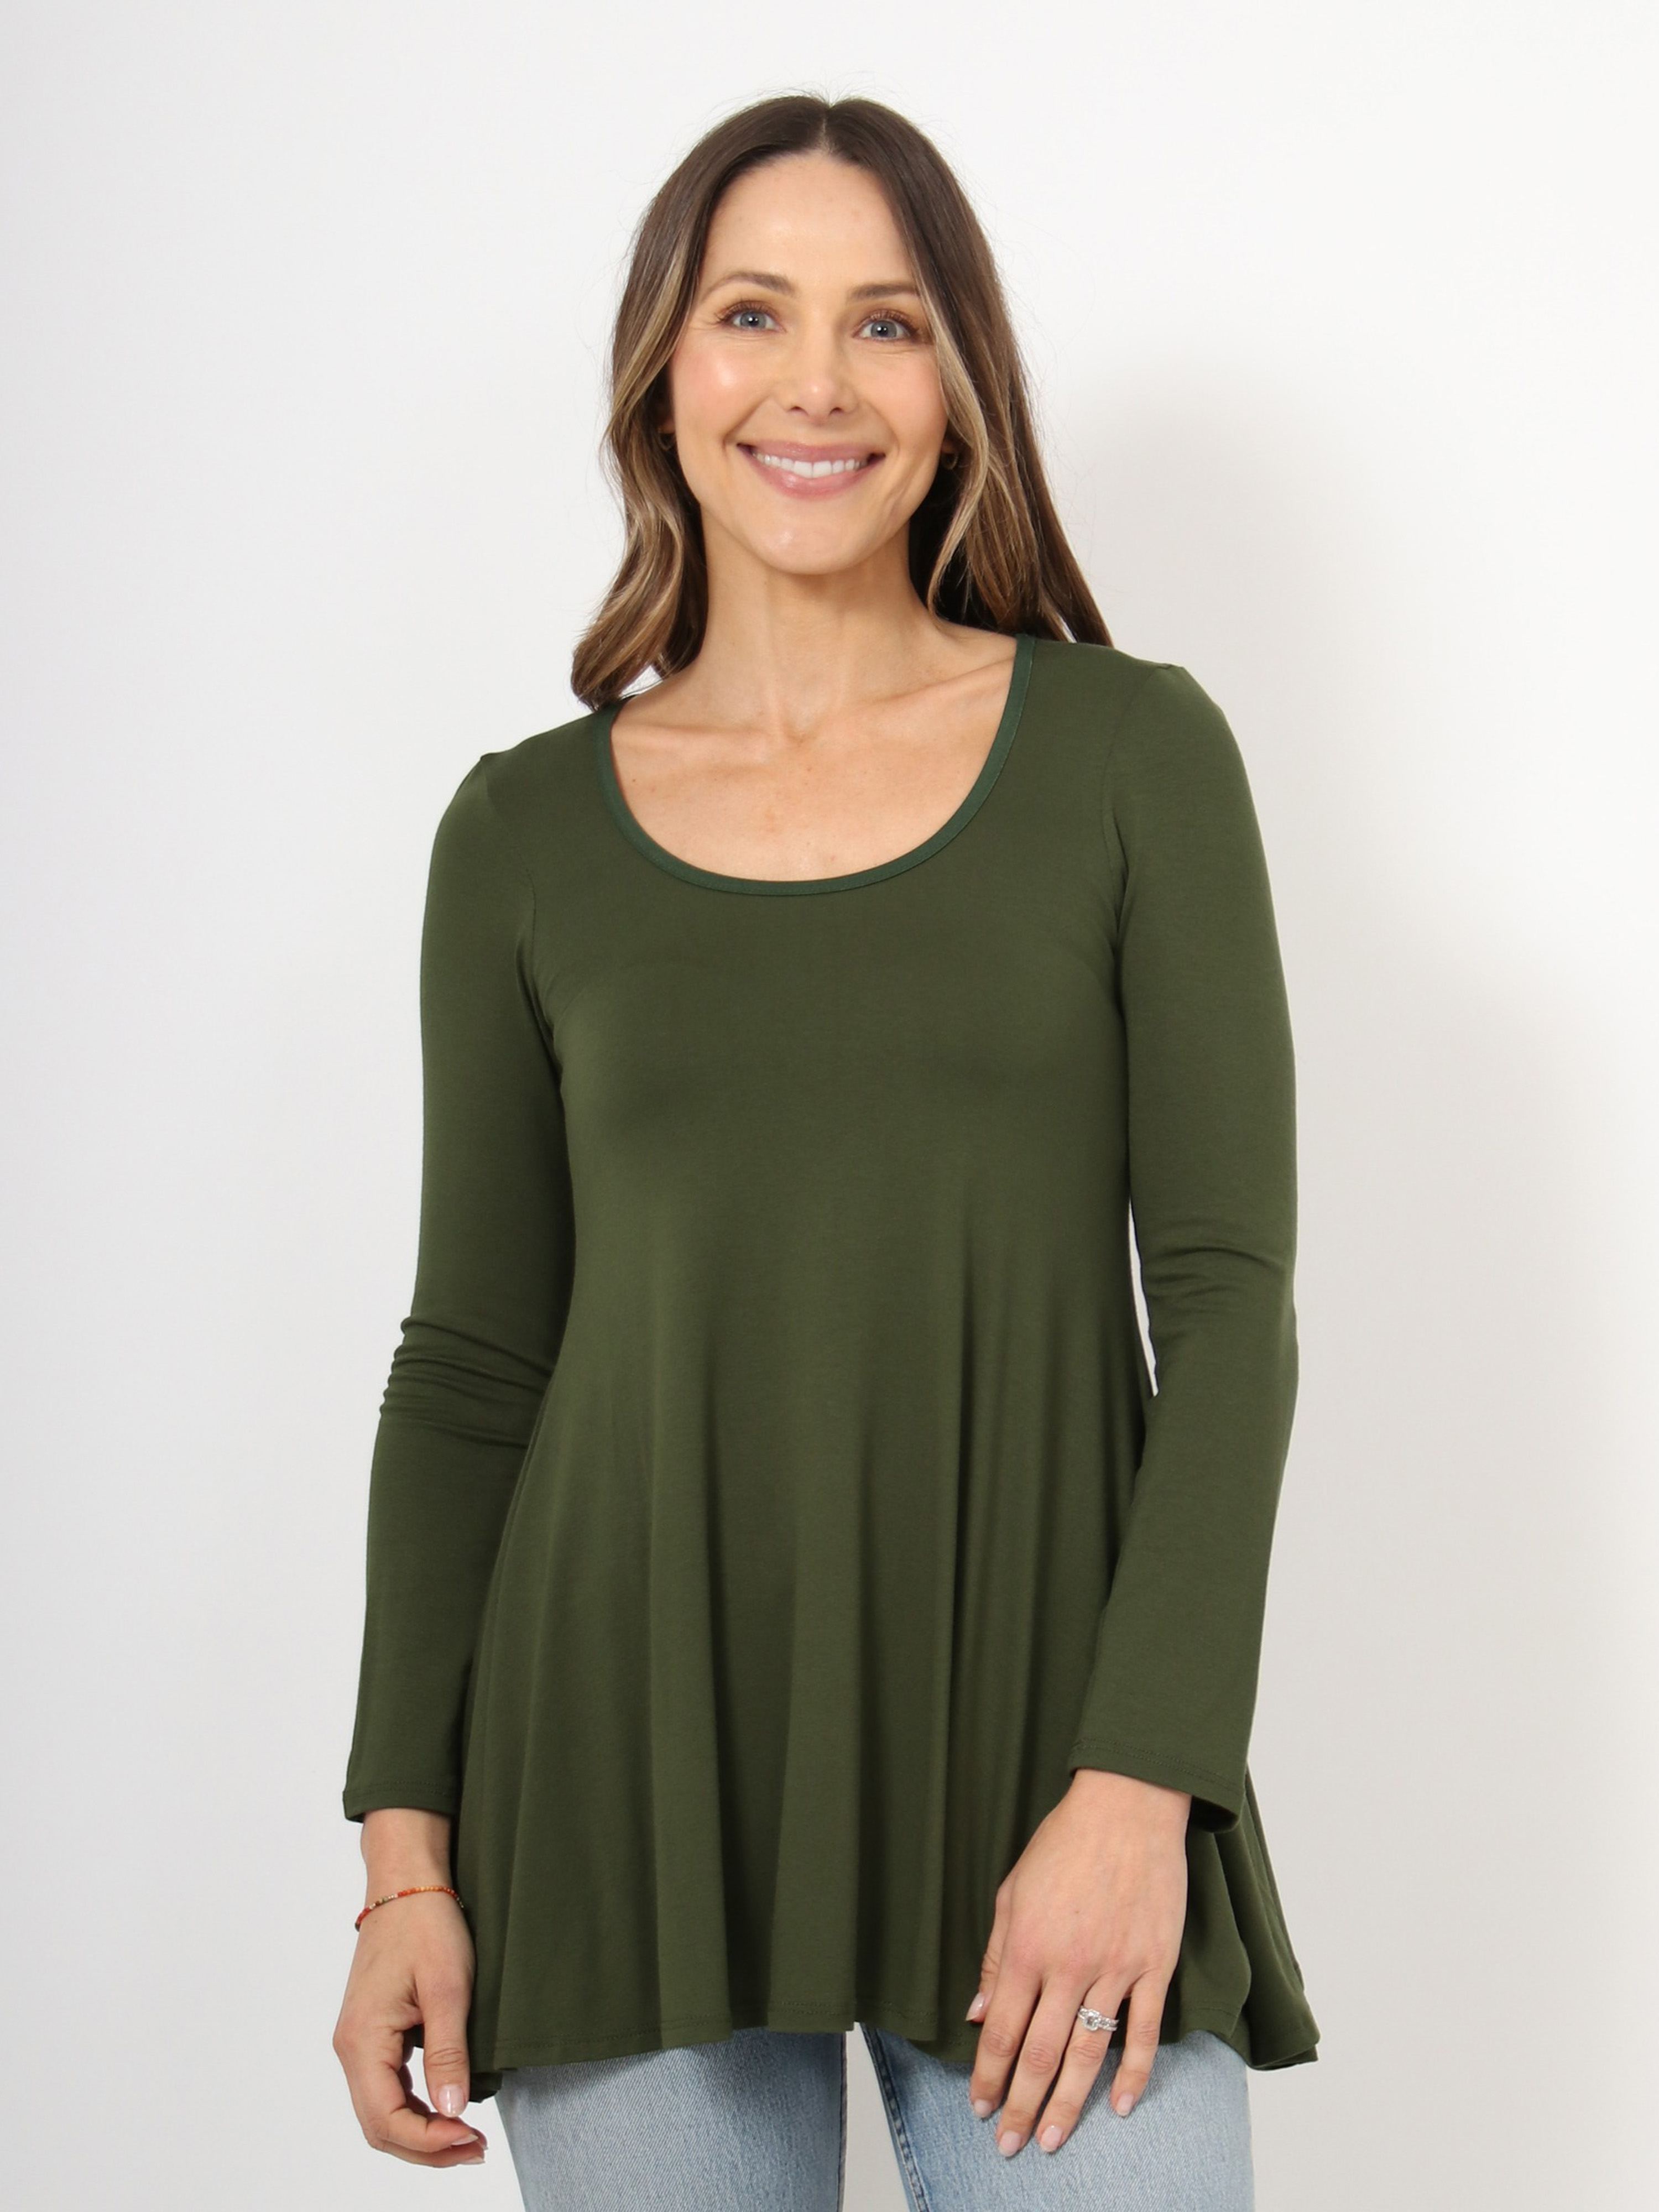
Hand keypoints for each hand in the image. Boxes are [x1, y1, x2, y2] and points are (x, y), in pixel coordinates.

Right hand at [333, 1815, 488, 2166]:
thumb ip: (448, 2052)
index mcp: (362, 2040)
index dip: (428, 2141)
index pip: (386, 2118)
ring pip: (382, 2112)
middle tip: (476, 2150)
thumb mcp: (448, 1987)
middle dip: (426, 2148)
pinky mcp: (373, 2035)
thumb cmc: (426, 1925)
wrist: (407, 1883)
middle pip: (380, 2125)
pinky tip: (447, 2111)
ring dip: (422, 2133)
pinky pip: (387, 2089)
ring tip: (467, 2140)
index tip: (471, 2141)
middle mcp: (352, 2048)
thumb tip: (453, 2111)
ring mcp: (360, 2043)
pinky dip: (416, 2110)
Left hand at [964, 1768, 1189, 2155]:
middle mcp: (1069, 1964)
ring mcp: (1116, 1967)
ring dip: (1067, 2104)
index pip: (1003, 2031)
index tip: (978, 2108)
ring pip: (1088, 2053)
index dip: (988, 2075)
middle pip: (1042, 2053)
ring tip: (1050, 2140)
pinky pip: (1143, 2030)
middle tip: (1007, 2145)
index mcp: (1028, 1946)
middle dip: (1019, 2104)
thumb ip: (997, 1956)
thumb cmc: (1064, 1844)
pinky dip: (1132, 2074)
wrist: (1127, 1806)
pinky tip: (1118, 2106)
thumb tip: (981, 2013)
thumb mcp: (1013, 1891)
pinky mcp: (1154, 1963)